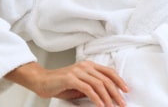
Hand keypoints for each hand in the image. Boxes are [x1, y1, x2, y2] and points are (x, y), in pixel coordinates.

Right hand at [6, 60, 128, 106]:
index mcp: (89, 65)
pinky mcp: (71, 78)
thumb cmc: (60, 84)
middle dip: (116, 92)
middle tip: (122, 102)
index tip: (126, 90)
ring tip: (113, 106)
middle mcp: (85, 66)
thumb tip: (107, 95)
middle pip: (106, 79)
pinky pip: (88, 89)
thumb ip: (92, 86)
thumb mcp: (79, 84)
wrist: (41, 81)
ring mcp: (78, 71)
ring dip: (108, 97)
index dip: (119, 81)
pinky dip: (96, 98)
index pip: (109, 72)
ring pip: (99, 84)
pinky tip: (100, 105)